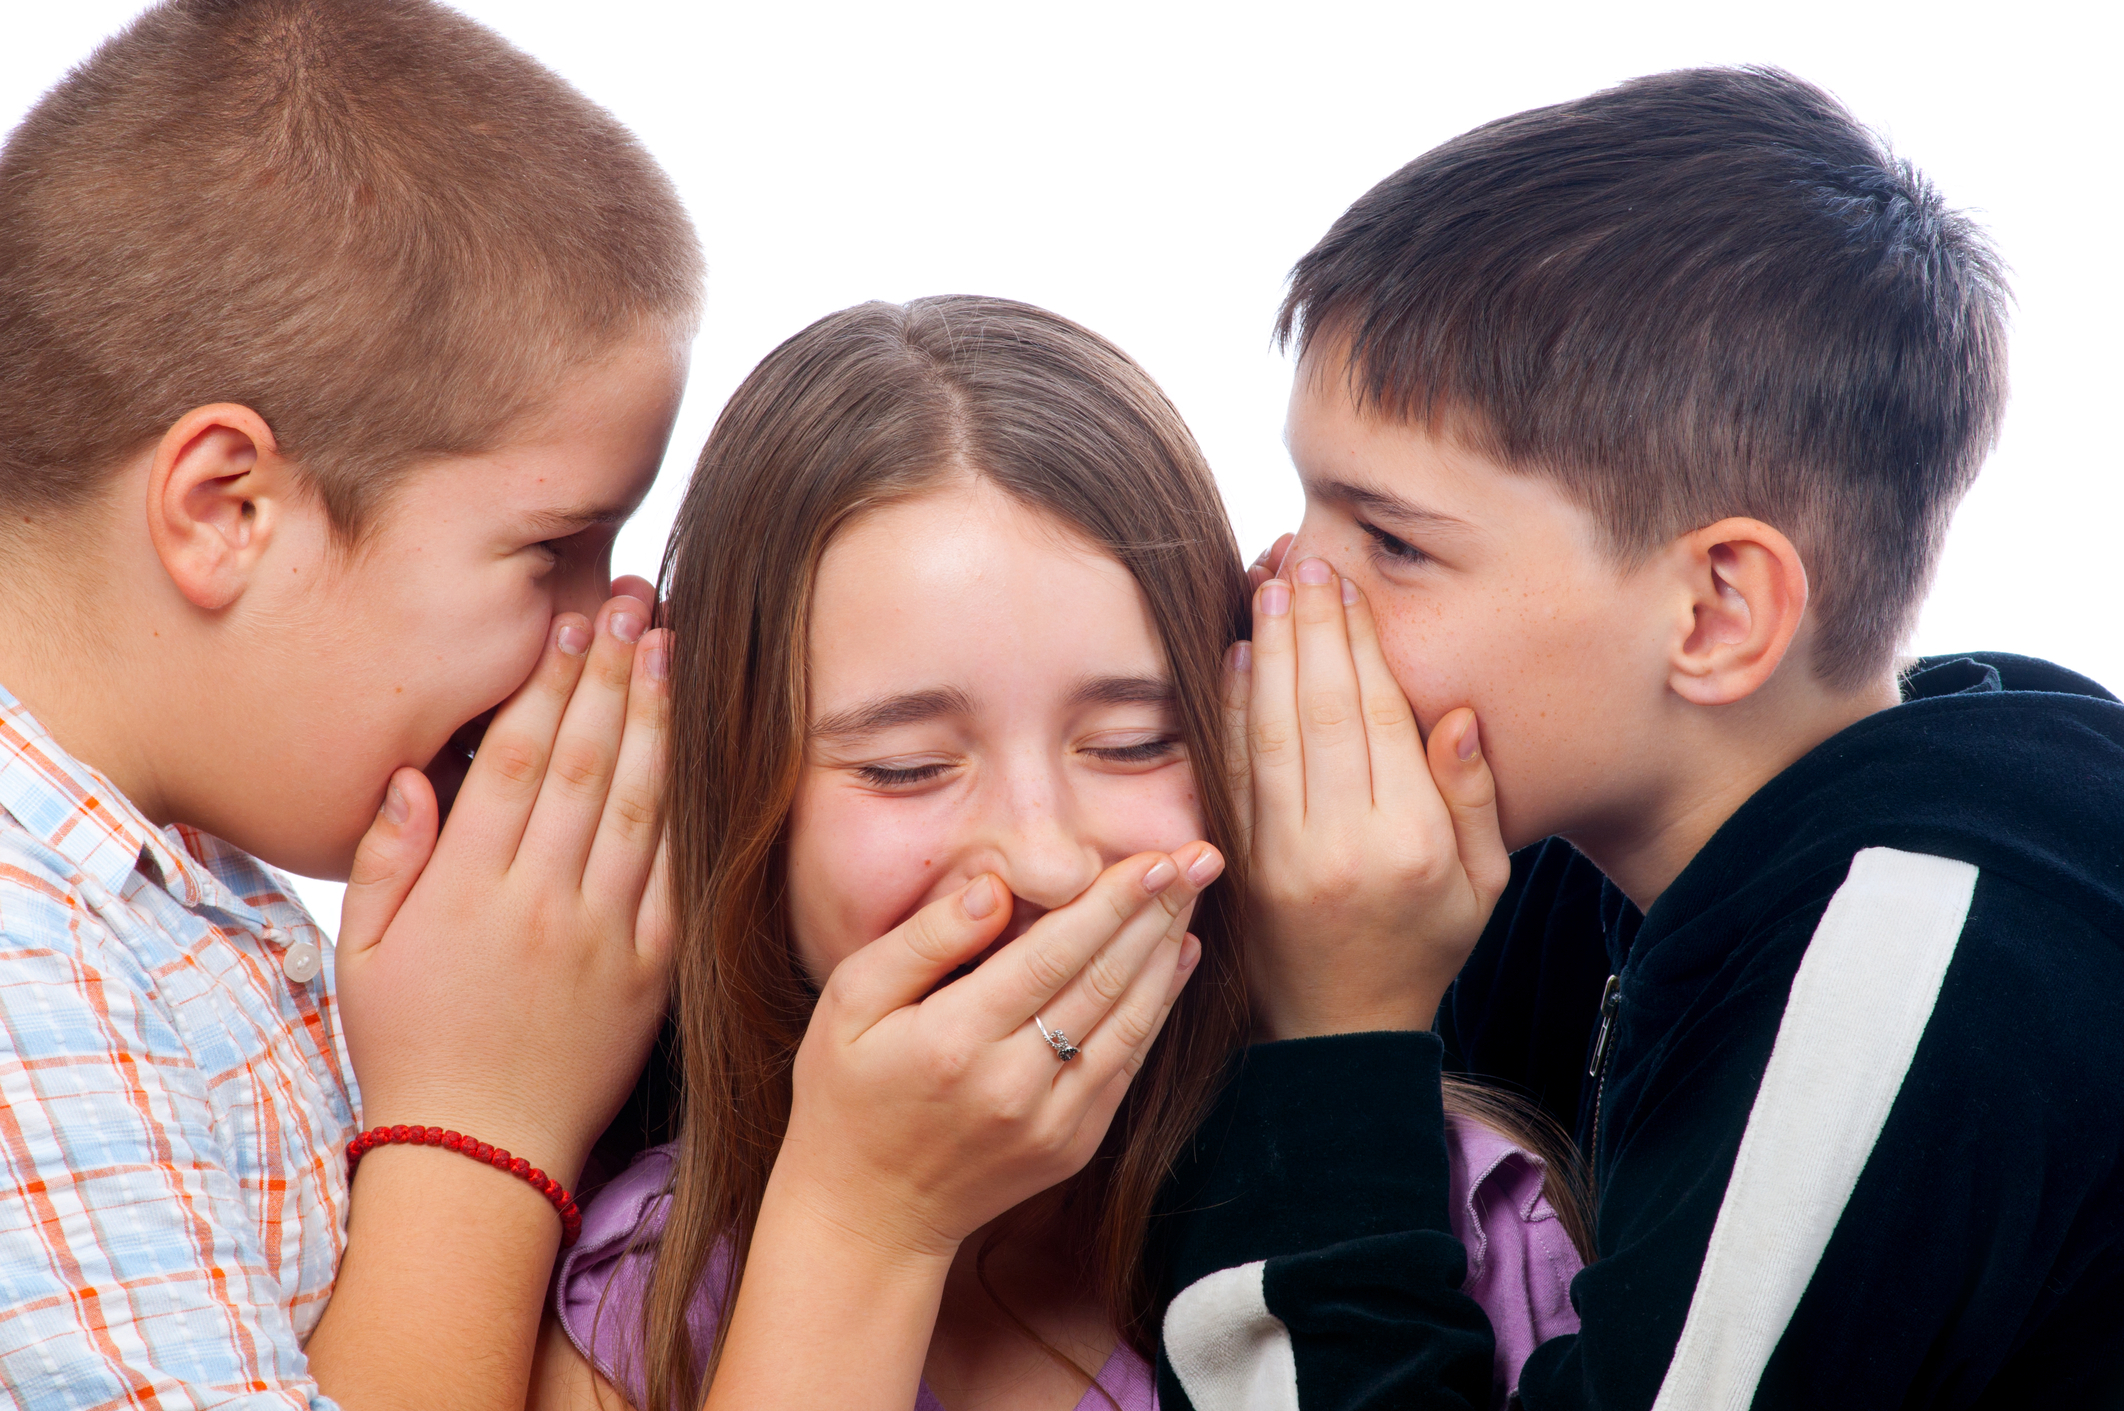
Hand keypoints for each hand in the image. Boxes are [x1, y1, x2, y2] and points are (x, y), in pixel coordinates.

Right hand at [333, 591, 674, 1186]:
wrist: (480, 1159)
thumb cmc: (409, 1049)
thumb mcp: (363, 956)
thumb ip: (388, 857)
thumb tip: (411, 770)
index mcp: (468, 893)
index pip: (516, 762)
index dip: (547, 683)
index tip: (569, 622)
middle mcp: (542, 906)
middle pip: (586, 765)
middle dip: (612, 673)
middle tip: (635, 601)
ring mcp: (606, 939)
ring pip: (640, 807)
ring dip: (659, 720)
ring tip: (672, 647)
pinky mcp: (654, 973)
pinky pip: (680, 876)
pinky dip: (694, 808)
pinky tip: (706, 748)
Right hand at [771, 845, 1220, 1260]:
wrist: (867, 1215)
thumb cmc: (846, 1093)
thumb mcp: (849, 1003)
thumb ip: (923, 941)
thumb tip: (995, 890)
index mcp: (955, 1040)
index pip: (1054, 954)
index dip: (1112, 902)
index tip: (1156, 855)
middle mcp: (1013, 1084)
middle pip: (1105, 980)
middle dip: (1158, 910)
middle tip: (1201, 855)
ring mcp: (1051, 1122)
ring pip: (1131, 1021)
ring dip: (1168, 950)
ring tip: (1194, 891)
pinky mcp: (1073, 1144)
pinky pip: (1129, 1063)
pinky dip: (1160, 1006)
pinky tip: (1176, 958)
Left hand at [1229, 554, 1508, 1038]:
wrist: (1338, 1030)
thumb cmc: (1424, 947)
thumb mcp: (1482, 884)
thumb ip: (1472, 798)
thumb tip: (1457, 712)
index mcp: (1408, 844)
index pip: (1377, 720)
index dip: (1359, 644)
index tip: (1347, 584)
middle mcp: (1340, 844)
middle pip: (1318, 711)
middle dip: (1308, 627)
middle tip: (1298, 559)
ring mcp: (1280, 855)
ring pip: (1267, 731)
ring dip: (1264, 651)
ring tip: (1264, 585)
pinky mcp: (1239, 862)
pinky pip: (1232, 770)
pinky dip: (1230, 708)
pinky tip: (1234, 656)